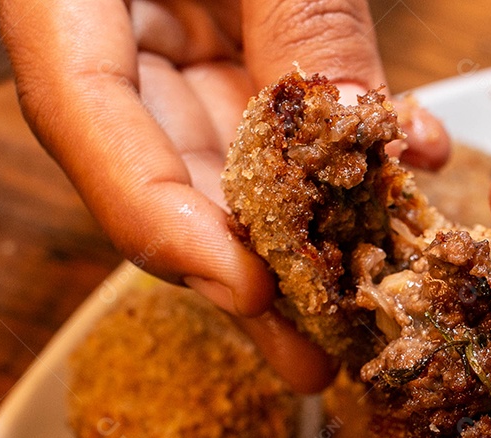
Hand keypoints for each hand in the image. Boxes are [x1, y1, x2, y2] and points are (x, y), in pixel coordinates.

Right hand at [0, 0, 448, 392]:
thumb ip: (299, 19)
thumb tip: (359, 137)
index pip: (84, 122)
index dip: (160, 220)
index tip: (242, 289)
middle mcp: (116, 27)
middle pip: (163, 167)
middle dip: (249, 266)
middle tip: (316, 350)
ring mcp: (177, 35)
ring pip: (230, 153)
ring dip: (307, 229)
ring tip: (366, 305)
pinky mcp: (235, 33)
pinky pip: (283, 105)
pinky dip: (344, 144)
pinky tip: (406, 165)